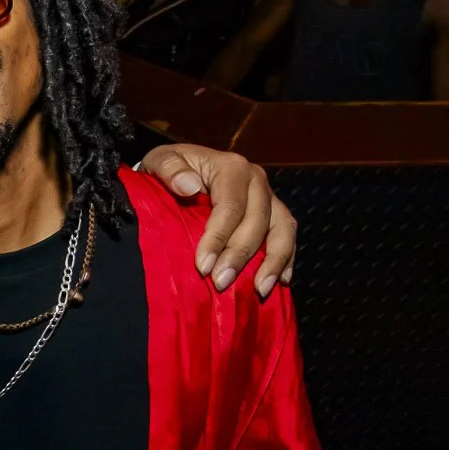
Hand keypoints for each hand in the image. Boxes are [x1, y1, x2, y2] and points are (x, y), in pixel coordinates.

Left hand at [137, 145, 297, 296]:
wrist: (183, 170)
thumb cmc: (170, 170)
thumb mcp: (160, 160)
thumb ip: (169, 168)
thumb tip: (188, 185)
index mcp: (232, 167)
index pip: (230, 207)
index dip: (218, 239)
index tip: (202, 266)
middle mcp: (256, 180)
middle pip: (256, 222)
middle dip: (239, 256)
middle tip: (221, 283)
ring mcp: (268, 197)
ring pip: (281, 229)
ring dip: (273, 261)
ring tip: (260, 289)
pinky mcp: (273, 213)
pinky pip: (287, 235)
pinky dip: (286, 258)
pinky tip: (280, 281)